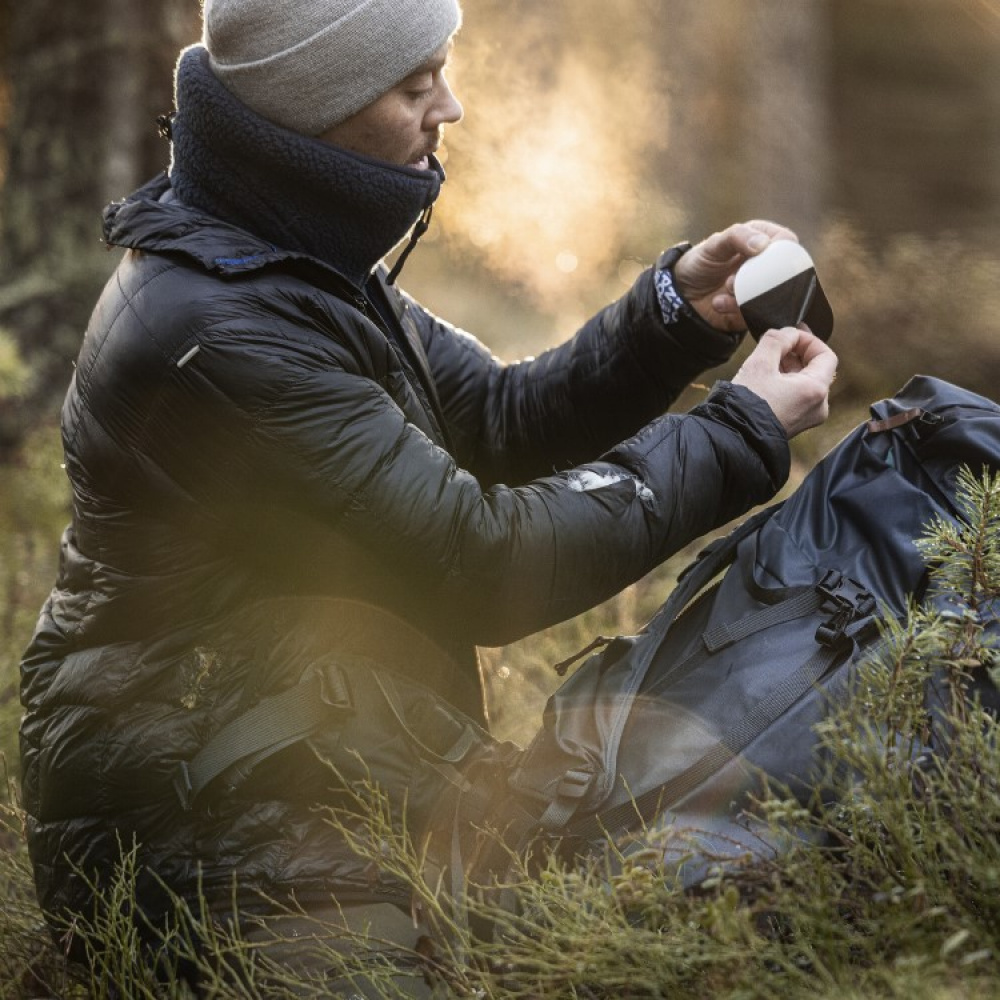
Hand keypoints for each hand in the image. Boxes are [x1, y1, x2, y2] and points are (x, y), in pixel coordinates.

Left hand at [673, 220, 797, 331]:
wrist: (682, 295)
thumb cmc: (700, 263)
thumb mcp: (714, 244)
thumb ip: (737, 236)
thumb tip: (763, 244)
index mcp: (763, 240)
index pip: (787, 241)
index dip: (782, 247)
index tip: (764, 255)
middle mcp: (766, 265)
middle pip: (785, 272)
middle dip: (761, 277)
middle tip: (734, 279)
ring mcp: (762, 289)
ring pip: (772, 295)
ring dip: (746, 293)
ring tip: (726, 288)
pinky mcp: (754, 310)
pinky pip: (756, 313)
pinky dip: (735, 309)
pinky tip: (719, 303)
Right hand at [733, 327, 837, 438]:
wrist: (733, 437)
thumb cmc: (747, 403)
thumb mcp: (760, 363)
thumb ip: (777, 340)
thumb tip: (787, 333)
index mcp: (816, 390)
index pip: (826, 355)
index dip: (808, 340)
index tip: (789, 334)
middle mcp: (818, 406)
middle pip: (815, 369)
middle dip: (796, 352)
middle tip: (776, 343)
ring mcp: (807, 417)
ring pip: (805, 382)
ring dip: (790, 367)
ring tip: (768, 359)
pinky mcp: (795, 424)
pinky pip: (797, 396)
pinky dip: (786, 383)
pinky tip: (767, 378)